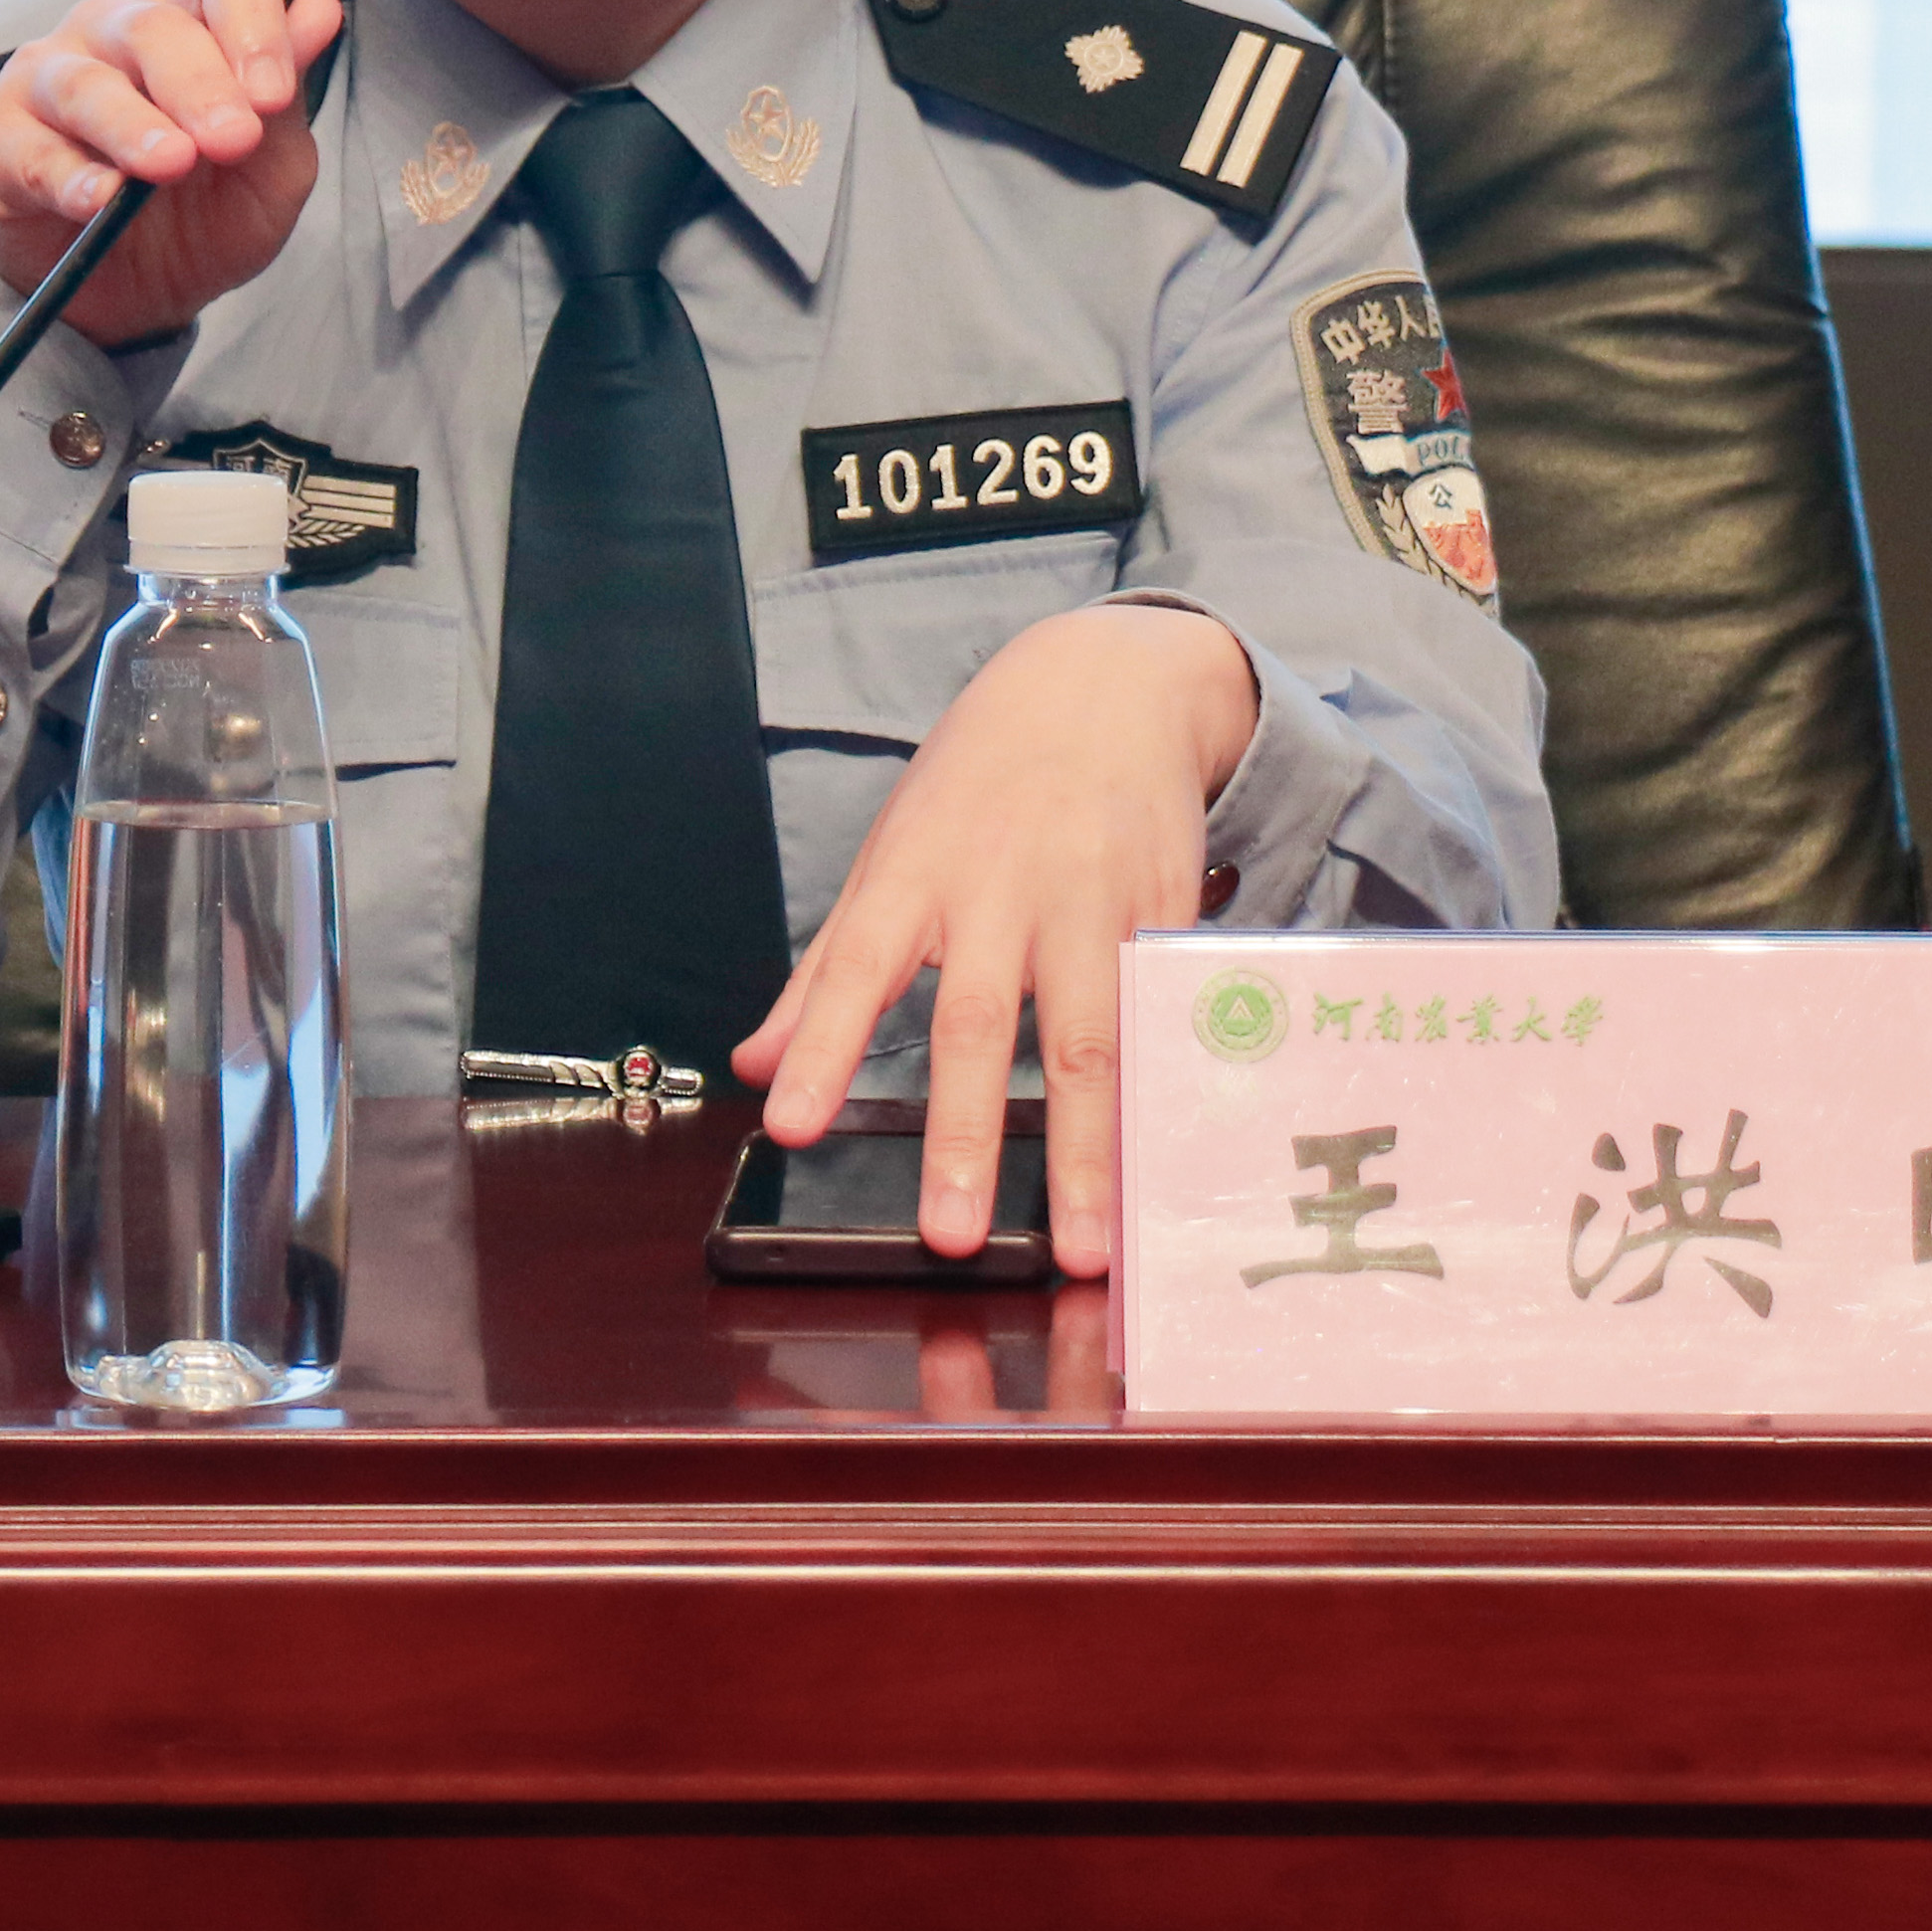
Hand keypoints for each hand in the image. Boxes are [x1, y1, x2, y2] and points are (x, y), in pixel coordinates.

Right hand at [0, 0, 349, 348]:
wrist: (135, 299)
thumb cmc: (202, 217)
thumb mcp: (270, 171)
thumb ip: (290, 98)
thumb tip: (320, 11)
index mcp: (191, 21)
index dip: (252, 21)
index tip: (275, 94)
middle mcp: (115, 32)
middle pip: (156, 26)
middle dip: (202, 85)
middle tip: (234, 141)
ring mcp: (49, 77)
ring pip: (87, 82)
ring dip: (134, 125)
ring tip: (171, 164)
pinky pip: (31, 150)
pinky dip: (69, 175)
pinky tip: (100, 200)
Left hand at [734, 601, 1258, 1277]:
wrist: (1102, 686)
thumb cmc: (979, 785)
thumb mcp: (889, 856)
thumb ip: (825, 975)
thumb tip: (754, 1066)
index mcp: (917, 874)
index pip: (856, 967)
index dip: (824, 1048)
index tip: (791, 1126)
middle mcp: (1002, 891)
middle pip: (980, 1022)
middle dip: (965, 1135)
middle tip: (951, 1235)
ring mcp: (1093, 904)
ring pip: (1091, 1039)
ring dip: (1090, 1151)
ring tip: (1086, 1244)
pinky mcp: (1168, 916)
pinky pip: (1167, 1024)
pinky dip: (1169, 1103)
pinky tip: (1176, 1175)